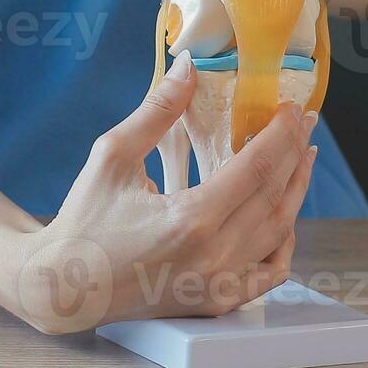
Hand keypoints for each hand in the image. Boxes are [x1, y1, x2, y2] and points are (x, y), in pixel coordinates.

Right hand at [10, 57, 319, 334]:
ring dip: (295, 191)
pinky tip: (285, 217)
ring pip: (279, 233)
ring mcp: (219, 284)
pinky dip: (284, 243)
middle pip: (277, 197)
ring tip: (302, 158)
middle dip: (295, 154)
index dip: (282, 134)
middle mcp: (214, 256)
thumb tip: (188, 66)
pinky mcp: (216, 301)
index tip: (291, 109)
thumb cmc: (84, 220)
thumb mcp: (113, 155)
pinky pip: (269, 273)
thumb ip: (157, 111)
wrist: (63, 286)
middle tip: (304, 124)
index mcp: (191, 219)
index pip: (258, 168)